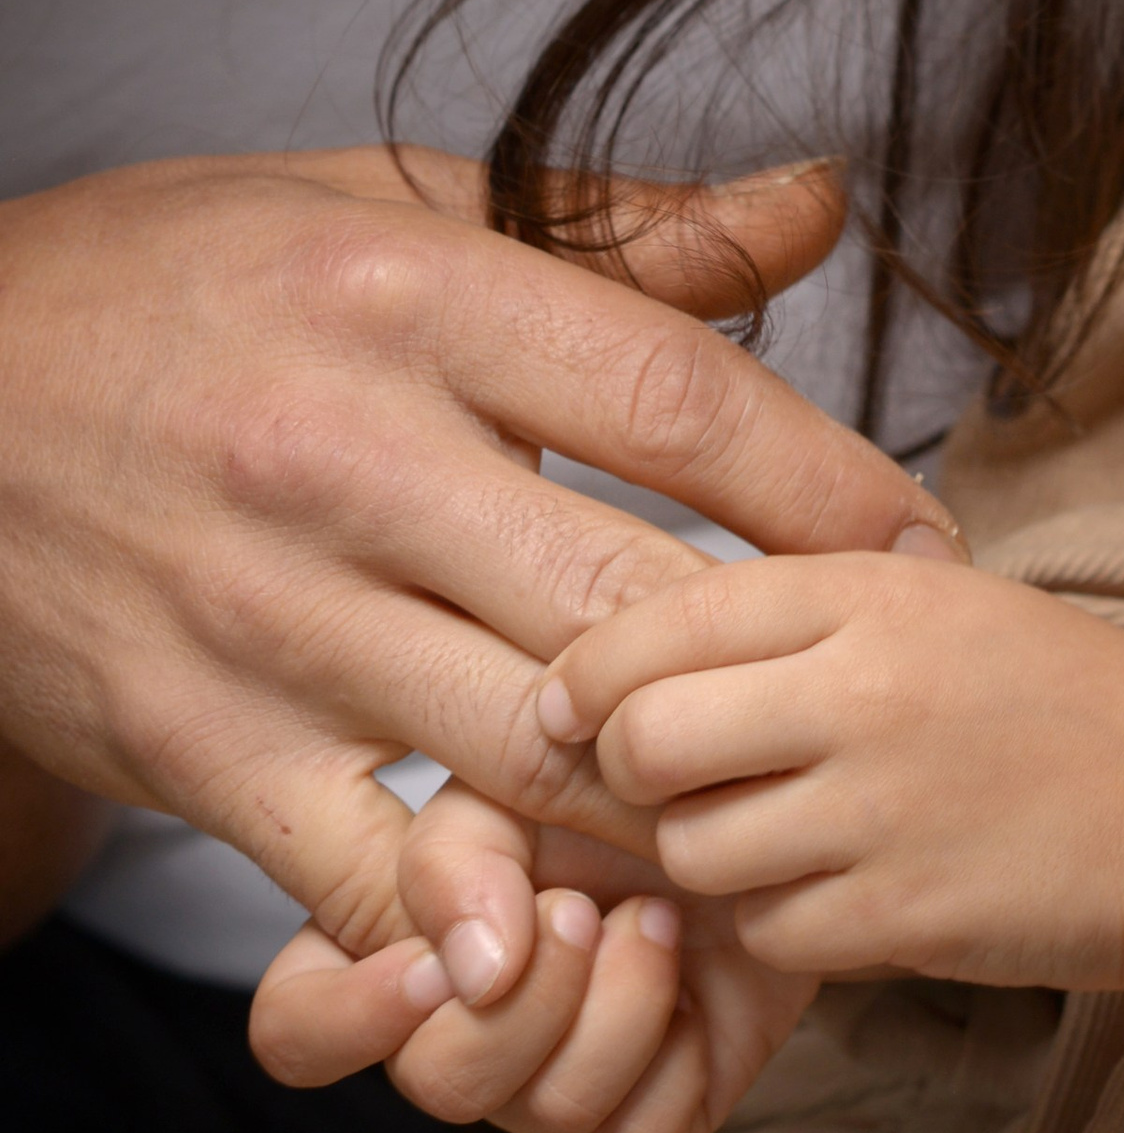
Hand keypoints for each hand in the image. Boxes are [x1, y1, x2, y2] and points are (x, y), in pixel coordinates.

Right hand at [0, 148, 962, 959]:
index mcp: (413, 293)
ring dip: (666, 810)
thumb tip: (824, 206)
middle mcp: (347, 452)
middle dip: (779, 667)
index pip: (674, 400)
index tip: (927, 549)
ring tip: (781, 827)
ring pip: (525, 749)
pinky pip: (370, 870)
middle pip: (622, 596)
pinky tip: (575, 934)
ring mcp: (268, 613)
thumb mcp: (390, 198)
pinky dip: (483, 922)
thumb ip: (624, 228)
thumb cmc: (186, 279)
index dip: (830, 488)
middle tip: (890, 706)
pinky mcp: (197, 744)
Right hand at [251, 781, 815, 1132]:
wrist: (762, 791)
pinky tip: (700, 978)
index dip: (347, 1018)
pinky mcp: (648, 1109)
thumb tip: (468, 966)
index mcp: (405, 941)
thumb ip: (458, 856)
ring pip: (542, 1114)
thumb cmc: (622, 769)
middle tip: (583, 908)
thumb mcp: (516, 773)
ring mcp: (554, 1075)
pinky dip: (675, 1054)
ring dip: (613, 1008)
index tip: (432, 962)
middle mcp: (465, 1027)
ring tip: (659, 916)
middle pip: (435, 1082)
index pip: (299, 1027)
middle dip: (522, 1000)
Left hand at [544, 550, 1123, 989]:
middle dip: (633, 775)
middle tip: (673, 784)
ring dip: (710, 859)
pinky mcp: (899, 918)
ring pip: (694, 853)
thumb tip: (630, 652)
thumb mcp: (938, 599)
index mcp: (868, 589)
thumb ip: (801, 611)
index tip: (574, 706)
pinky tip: (842, 889)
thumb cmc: (1062, 697)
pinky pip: (769, 932)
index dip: (588, 673)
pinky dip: (783, 923)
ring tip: (778, 837)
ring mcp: (878, 809)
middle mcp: (861, 689)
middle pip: (647, 742)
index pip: (660, 619)